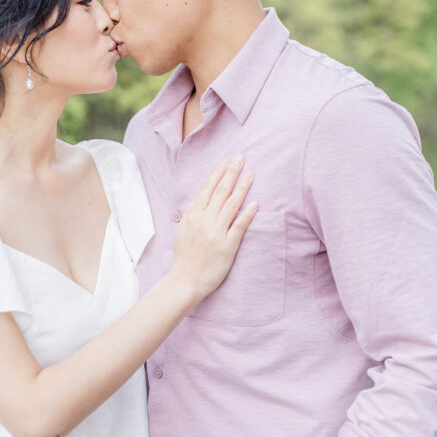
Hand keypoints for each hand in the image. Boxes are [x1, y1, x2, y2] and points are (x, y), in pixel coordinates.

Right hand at [171, 156, 256, 301]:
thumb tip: (196, 201)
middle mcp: (204, 221)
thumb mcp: (182, 231)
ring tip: (251, 174)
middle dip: (231, 173)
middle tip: (242, 158)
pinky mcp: (227, 246)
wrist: (186, 279)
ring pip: (230, 205)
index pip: (207, 189)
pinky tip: (255, 203)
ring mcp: (216, 233)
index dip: (218, 173)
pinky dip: (247, 214)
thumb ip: (189, 214)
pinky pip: (239, 227)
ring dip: (241, 188)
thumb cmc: (185, 256)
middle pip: (220, 192)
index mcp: (193, 216)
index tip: (227, 160)